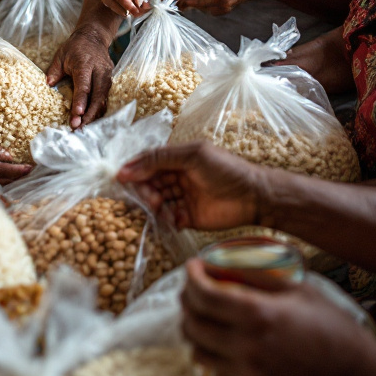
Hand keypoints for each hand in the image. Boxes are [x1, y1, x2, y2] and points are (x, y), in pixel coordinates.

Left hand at [46, 23, 113, 128]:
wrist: (93, 36)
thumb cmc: (74, 47)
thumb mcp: (60, 55)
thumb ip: (54, 70)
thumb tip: (49, 84)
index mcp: (85, 64)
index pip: (84, 85)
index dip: (81, 101)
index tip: (77, 115)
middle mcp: (99, 70)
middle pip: (97, 95)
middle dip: (89, 114)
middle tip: (79, 128)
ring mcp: (107, 75)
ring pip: (103, 98)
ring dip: (95, 114)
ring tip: (84, 128)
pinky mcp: (110, 79)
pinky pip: (106, 97)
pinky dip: (99, 109)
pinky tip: (92, 119)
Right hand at [116, 141, 262, 230]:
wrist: (254, 197)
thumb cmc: (226, 170)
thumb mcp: (193, 156)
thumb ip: (162, 158)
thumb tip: (129, 167)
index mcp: (178, 159)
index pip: (149, 162)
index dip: (135, 169)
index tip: (121, 178)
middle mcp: (178, 177)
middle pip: (150, 183)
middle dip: (145, 190)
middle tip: (152, 198)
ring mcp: (183, 198)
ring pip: (157, 201)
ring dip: (155, 205)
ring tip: (162, 208)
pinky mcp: (189, 218)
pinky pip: (169, 218)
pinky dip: (167, 219)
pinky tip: (174, 220)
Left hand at [181, 257, 369, 375]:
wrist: (356, 372)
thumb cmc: (328, 323)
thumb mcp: (296, 286)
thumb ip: (256, 273)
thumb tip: (219, 260)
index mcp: (256, 314)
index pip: (202, 294)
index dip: (190, 276)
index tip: (192, 267)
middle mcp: (247, 347)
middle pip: (193, 323)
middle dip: (187, 302)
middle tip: (194, 292)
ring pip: (198, 354)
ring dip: (195, 335)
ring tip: (205, 323)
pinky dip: (208, 374)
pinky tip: (214, 359)